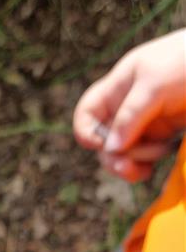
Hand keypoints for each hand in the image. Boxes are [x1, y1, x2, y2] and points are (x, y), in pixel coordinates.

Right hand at [73, 29, 185, 180]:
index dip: (87, 133)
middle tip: (130, 167)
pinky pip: (144, 158)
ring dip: (133, 162)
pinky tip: (158, 162)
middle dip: (115, 157)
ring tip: (159, 153)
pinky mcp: (163, 136)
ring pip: (123, 154)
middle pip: (104, 142)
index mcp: (118, 88)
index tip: (102, 144)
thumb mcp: (155, 84)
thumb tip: (111, 148)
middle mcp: (128, 108)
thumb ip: (131, 115)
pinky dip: (146, 164)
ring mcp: (145, 124)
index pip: (87, 114)